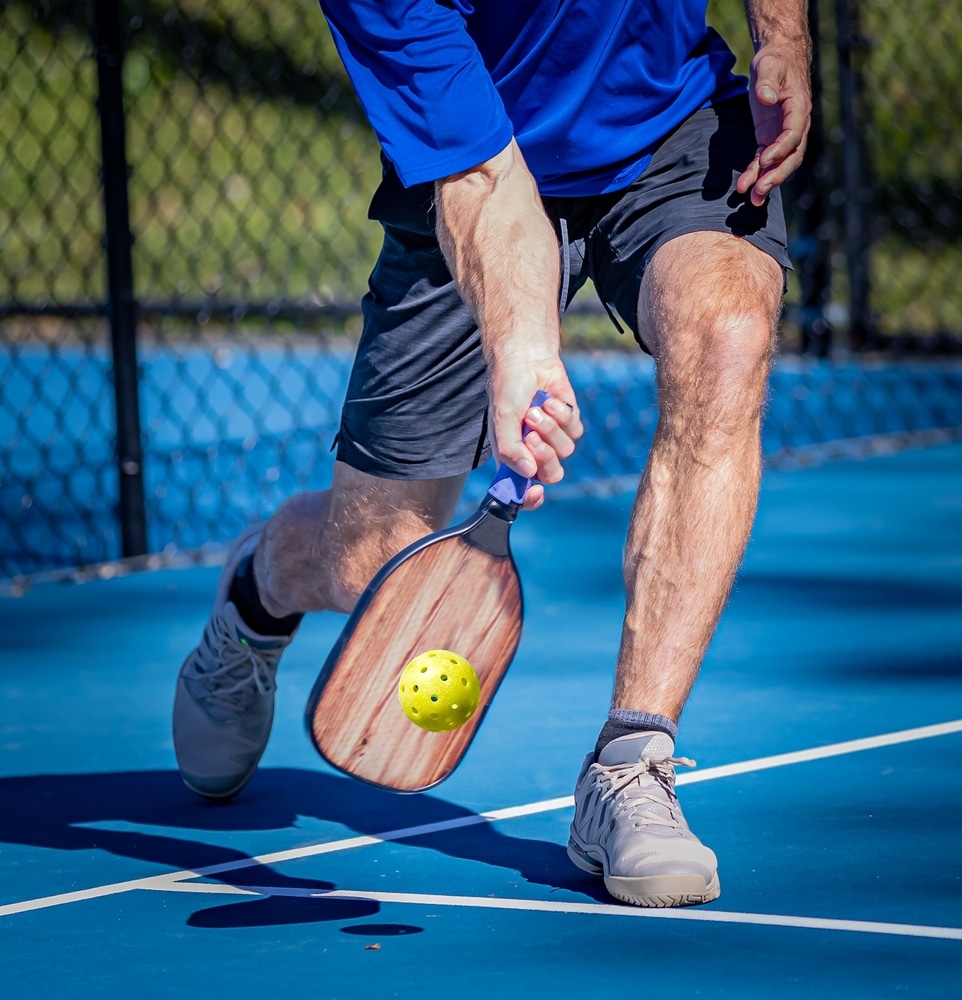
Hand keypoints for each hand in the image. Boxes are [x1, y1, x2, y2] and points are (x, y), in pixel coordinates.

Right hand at [488, 356, 582, 509]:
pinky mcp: (570, 422)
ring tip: (535, 408)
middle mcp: (534, 453)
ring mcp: (554, 438)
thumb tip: (527, 473)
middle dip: (544, 455)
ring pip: (565, 450)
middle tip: (531, 435)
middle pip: (551, 474)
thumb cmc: (508, 390)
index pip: (523, 491)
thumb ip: (510, 449)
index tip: (535, 491)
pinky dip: (561, 414)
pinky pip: (575, 430)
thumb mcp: (501, 420)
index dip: (531, 498)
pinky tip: (549, 399)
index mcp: (514, 458)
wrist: (526, 360)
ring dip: (550, 428)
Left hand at [736, 41, 811, 206]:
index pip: (793, 135)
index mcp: (799, 109)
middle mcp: (795, 126)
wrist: (777, 60)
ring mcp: (782, 135)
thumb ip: (768, 80)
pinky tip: (745, 187)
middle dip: (775, 176)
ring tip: (751, 199)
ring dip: (766, 182)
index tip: (763, 160)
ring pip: (778, 164)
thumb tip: (766, 98)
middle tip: (759, 192)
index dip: (780, 150)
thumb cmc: (775, 61)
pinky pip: (764, 160)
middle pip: (791, 157)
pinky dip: (756, 174)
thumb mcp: (769, 66)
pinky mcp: (769, 138)